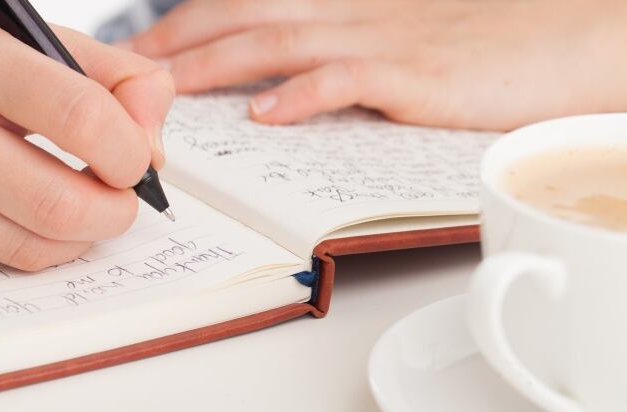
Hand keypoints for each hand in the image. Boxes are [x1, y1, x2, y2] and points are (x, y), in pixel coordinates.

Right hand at [0, 0, 173, 270]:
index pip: (80, 118)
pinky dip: (41, 244)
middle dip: (116, 212)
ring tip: (89, 204)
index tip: (138, 158)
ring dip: (84, 236)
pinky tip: (42, 213)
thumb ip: (121, 79)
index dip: (130, 151)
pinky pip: (1, 256)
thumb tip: (154, 153)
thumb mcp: (42, 37)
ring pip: (32, 246)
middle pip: (57, 204)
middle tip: (124, 196)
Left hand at [123, 0, 626, 129]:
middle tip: (127, 69)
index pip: (252, 5)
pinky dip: (303, 93)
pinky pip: (348, 78)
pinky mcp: (418, 75)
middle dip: (179, 41)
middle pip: (247, 16)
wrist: (572, 42)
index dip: (190, 24)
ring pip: (281, 42)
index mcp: (348, 7)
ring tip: (165, 87)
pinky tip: (264, 113)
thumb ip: (343, 60)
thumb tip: (286, 91)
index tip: (144, 49)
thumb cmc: (490, 48)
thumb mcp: (403, 43)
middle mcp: (355, 13)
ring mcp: (385, 40)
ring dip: (216, 62)